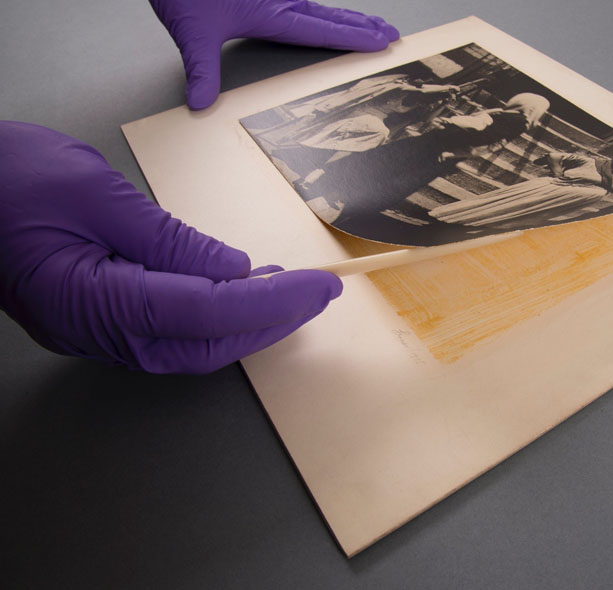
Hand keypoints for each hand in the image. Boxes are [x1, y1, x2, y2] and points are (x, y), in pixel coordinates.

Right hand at [0, 121, 341, 373]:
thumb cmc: (8, 177)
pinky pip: (168, 330)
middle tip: (315, 292)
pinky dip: (212, 315)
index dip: (270, 303)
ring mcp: (94, 333)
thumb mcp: (97, 194)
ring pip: (189, 345)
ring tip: (286, 289)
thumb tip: (235, 270)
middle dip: (268, 321)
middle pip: (204, 343)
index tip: (318, 287)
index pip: (205, 313)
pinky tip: (236, 290)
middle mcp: (94, 332)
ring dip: (244, 322)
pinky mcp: (99, 320)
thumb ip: (170, 240)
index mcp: (89, 300)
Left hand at [149, 0, 399, 109]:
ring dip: (346, 17)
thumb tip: (201, 104)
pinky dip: (321, 9)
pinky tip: (321, 10)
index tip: (383, 41)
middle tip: (391, 33)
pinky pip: (301, 1)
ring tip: (371, 24)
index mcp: (271, 13)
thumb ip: (200, 70)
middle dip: (363, 26)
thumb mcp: (191, 32)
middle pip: (331, 16)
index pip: (323, 31)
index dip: (356, 38)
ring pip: (319, 6)